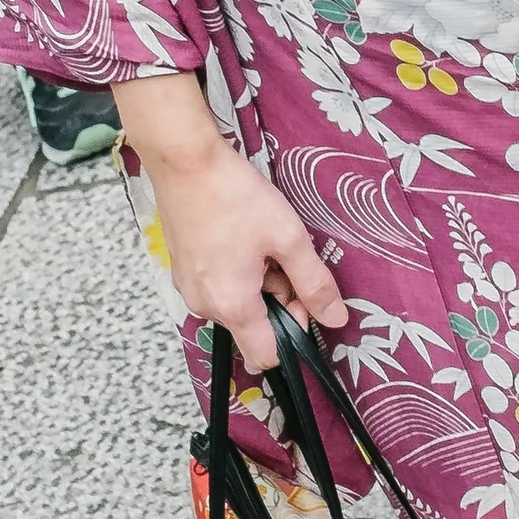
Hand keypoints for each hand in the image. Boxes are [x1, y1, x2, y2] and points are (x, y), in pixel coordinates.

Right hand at [111, 72, 345, 371]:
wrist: (184, 162)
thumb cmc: (236, 197)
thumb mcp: (287, 238)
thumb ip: (314, 283)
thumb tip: (336, 319)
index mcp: (233, 306)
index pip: (266, 357)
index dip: (292, 335)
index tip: (301, 297)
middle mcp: (205, 306)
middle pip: (252, 327)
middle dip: (276, 300)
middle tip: (283, 257)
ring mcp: (188, 288)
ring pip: (235, 305)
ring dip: (256, 284)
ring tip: (260, 242)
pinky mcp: (181, 270)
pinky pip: (216, 287)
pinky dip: (234, 273)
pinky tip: (239, 238)